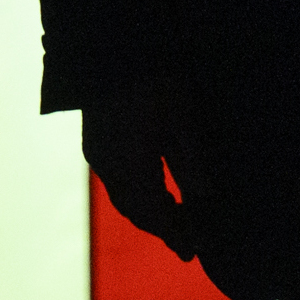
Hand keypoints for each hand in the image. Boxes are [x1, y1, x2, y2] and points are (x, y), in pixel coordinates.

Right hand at [82, 84, 201, 260]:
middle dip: (163, 230)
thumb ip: (190, 163)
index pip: (155, 213)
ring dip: (149, 216)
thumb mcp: (181, 120)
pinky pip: (116, 185)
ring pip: (124, 200)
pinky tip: (155, 195)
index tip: (195, 249)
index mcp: (132, 164)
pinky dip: (137, 198)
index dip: (175, 233)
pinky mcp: (95, 146)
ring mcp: (98, 157)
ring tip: (175, 223)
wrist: (110, 50)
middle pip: (137, 212)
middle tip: (188, 245)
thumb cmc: (152, 80)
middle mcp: (109, 167)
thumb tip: (204, 197)